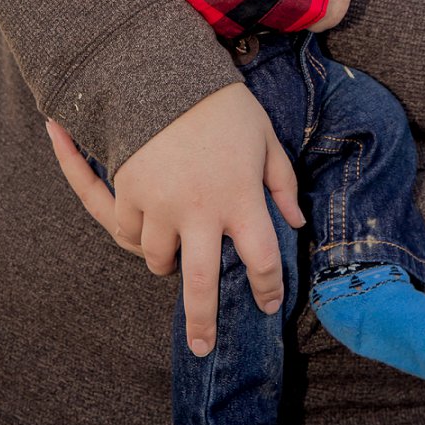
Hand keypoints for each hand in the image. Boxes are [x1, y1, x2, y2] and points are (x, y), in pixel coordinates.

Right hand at [45, 82, 306, 355]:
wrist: (165, 75)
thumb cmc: (226, 109)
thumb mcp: (267, 141)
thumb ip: (282, 186)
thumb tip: (297, 225)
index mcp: (242, 198)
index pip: (262, 258)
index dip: (267, 287)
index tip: (268, 304)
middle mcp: (200, 210)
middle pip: (202, 284)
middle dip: (201, 321)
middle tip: (201, 348)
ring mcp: (160, 205)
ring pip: (156, 259)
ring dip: (167, 262)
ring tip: (177, 255)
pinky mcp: (128, 195)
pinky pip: (127, 231)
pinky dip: (136, 233)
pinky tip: (147, 223)